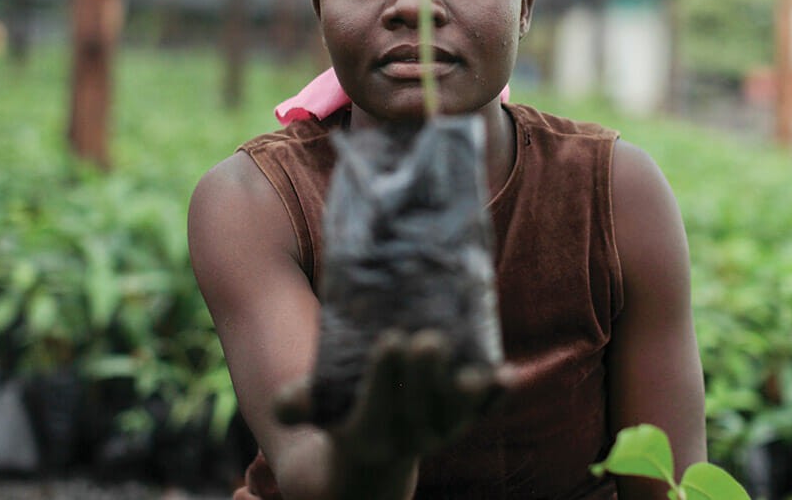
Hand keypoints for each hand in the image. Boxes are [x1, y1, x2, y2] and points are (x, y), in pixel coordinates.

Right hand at [275, 328, 512, 464]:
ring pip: (458, 414)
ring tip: (480, 368)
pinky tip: (509, 374)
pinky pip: (486, 411)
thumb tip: (281, 407)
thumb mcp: (319, 410)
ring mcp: (442, 431)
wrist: (376, 453)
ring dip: (470, 393)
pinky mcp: (465, 420)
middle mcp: (409, 437)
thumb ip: (299, 404)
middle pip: (421, 408)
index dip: (383, 377)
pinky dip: (497, 396)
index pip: (376, 408)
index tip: (388, 340)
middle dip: (426, 375)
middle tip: (429, 338)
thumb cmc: (343, 413)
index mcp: (368, 434)